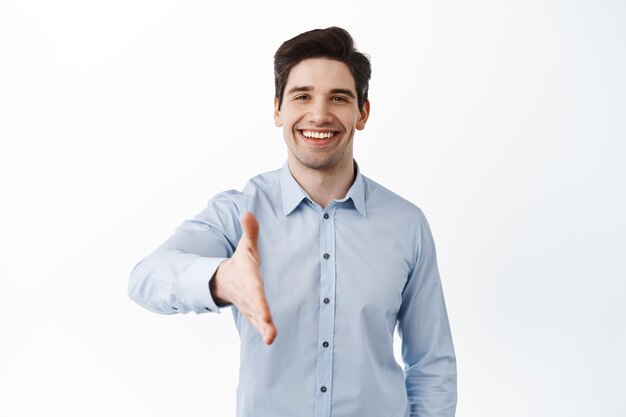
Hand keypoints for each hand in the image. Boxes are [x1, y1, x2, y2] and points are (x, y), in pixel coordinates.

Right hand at [211, 212, 276, 344]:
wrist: (224, 279)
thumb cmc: (242, 262)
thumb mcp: (245, 246)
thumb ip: (250, 232)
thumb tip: (249, 213)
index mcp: (249, 279)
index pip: (256, 291)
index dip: (260, 302)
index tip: (265, 313)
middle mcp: (248, 295)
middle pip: (256, 308)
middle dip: (263, 320)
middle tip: (270, 333)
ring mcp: (249, 306)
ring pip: (257, 319)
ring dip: (264, 328)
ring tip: (271, 338)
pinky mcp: (252, 312)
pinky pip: (257, 322)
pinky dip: (263, 330)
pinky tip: (270, 338)